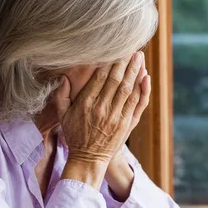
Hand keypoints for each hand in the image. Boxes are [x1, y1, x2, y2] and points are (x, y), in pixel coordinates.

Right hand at [53, 52, 145, 167]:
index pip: (100, 78)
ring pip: (129, 90)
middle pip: (116, 80)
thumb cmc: (75, 135)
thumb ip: (61, 95)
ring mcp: (117, 117)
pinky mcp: (127, 124)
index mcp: (86, 104)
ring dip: (136, 72)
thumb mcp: (62, 115)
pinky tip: (146, 78)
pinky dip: (143, 91)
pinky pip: (138, 104)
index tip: (115, 50)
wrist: (89, 159)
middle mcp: (103, 109)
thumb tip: (64, 77)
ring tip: (139, 57)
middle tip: (131, 48)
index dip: (109, 62)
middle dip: (125, 63)